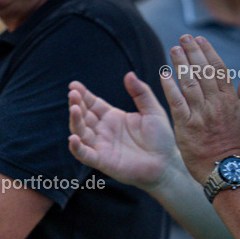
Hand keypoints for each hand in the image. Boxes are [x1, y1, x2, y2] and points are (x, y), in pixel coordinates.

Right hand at [68, 72, 179, 190]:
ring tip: (74, 109)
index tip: (74, 85)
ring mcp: (100, 145)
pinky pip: (85, 154)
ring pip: (81, 132)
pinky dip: (77, 148)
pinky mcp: (102, 161)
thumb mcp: (153, 111)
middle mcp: (103, 131)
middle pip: (83, 116)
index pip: (93, 104)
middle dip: (76, 105)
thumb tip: (129, 74)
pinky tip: (73, 138)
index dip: (83, 95)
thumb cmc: (160, 139)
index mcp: (112, 117)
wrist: (166, 163)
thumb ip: (141, 93)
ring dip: (75, 121)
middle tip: (73, 94)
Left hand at [162, 35, 239, 180]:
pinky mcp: (186, 124)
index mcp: (230, 100)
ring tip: (174, 50)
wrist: (223, 167)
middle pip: (204, 72)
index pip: (219, 70)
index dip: (209, 53)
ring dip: (181, 64)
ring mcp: (200, 113)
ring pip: (190, 83)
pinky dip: (170, 86)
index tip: (200, 40)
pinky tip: (164, 73)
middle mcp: (216, 103)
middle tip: (184, 38)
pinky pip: (177, 101)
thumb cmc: (234, 144)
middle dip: (193, 53)